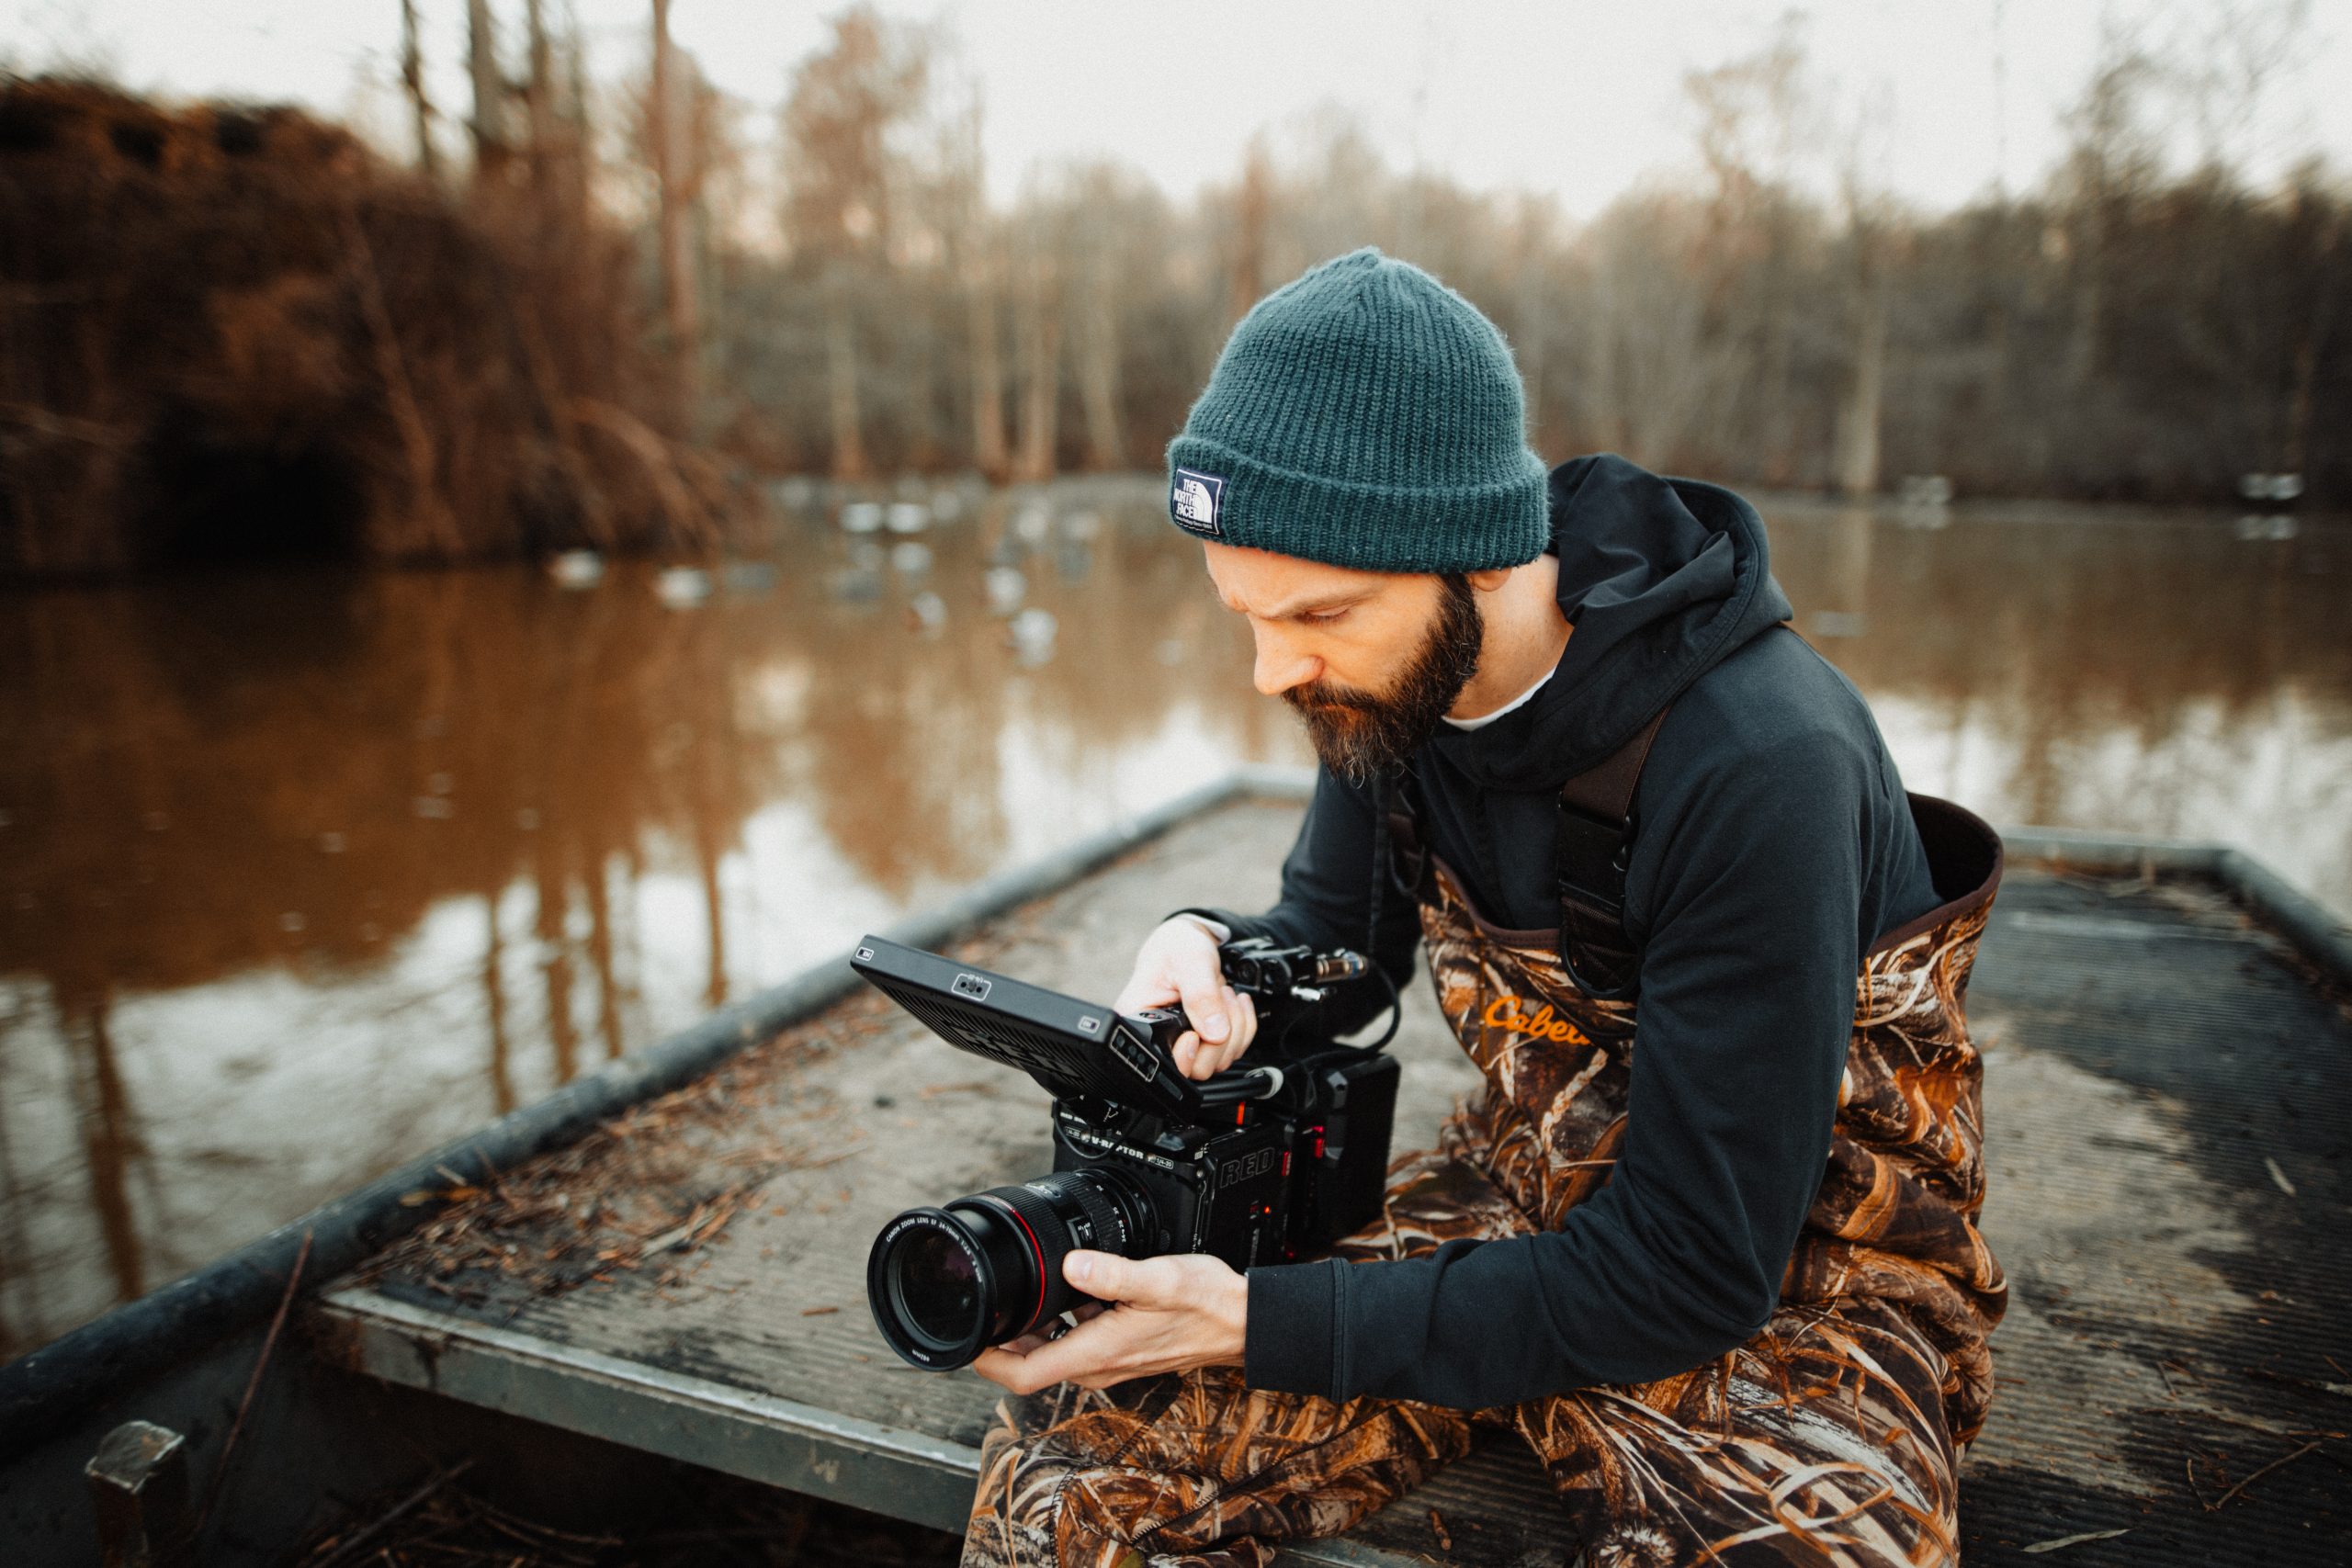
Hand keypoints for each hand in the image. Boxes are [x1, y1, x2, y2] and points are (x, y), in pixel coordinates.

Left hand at [972, 1251, 1247, 1393]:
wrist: (1241, 1322)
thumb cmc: (1206, 1304)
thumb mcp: (1159, 1278)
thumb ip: (1113, 1273)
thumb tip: (1071, 1264)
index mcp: (1098, 1353)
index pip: (1024, 1376)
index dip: (987, 1362)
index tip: (968, 1340)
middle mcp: (1099, 1366)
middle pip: (1031, 1365)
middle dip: (1004, 1340)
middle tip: (988, 1305)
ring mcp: (1110, 1362)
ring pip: (1053, 1352)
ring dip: (1032, 1331)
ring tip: (1021, 1294)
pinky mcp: (1121, 1351)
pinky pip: (1077, 1343)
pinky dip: (1061, 1323)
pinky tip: (1069, 1291)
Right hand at [1112, 917, 1257, 1078]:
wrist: (1188, 941)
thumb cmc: (1177, 945)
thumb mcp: (1189, 961)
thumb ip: (1200, 995)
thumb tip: (1215, 1031)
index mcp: (1138, 1018)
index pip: (1162, 1061)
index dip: (1187, 1054)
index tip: (1198, 1031)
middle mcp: (1158, 1037)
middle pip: (1198, 1067)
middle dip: (1220, 1036)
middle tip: (1220, 999)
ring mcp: (1184, 1042)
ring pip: (1218, 1060)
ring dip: (1234, 1027)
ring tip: (1225, 993)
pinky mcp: (1204, 1040)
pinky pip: (1233, 1048)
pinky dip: (1243, 1025)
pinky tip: (1234, 1002)